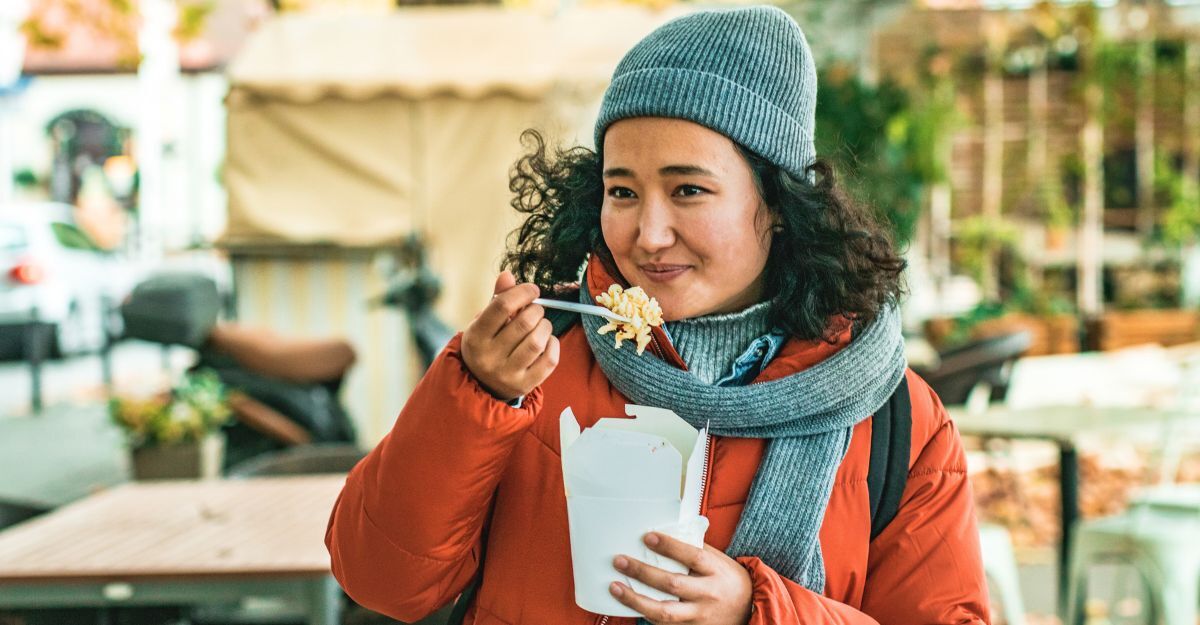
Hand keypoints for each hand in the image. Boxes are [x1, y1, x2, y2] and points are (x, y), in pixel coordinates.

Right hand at [461, 271, 559, 400]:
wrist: (481, 385)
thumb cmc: (487, 344)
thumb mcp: (484, 322)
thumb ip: (497, 299)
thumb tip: (507, 274)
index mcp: (475, 336)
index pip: (502, 306)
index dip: (522, 292)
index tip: (533, 290)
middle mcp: (489, 357)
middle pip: (524, 322)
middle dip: (536, 310)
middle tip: (536, 310)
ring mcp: (506, 374)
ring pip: (537, 341)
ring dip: (545, 326)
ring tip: (541, 325)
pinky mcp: (524, 385)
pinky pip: (549, 360)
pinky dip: (553, 345)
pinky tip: (547, 341)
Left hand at [610, 532, 752, 624]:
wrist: (749, 611)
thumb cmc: (729, 581)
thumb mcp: (719, 561)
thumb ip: (696, 550)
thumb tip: (668, 532)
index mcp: (716, 572)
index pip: (692, 556)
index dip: (669, 546)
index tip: (647, 537)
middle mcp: (708, 595)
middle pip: (672, 584)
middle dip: (642, 572)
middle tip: (620, 561)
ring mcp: (700, 616)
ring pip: (664, 611)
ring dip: (635, 600)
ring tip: (615, 587)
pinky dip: (645, 614)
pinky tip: (629, 603)